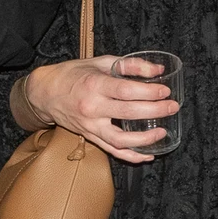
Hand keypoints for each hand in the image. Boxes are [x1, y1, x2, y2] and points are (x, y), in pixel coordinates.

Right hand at [19, 57, 177, 163]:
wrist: (45, 93)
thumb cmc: (74, 74)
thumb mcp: (101, 62)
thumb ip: (130, 66)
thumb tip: (157, 71)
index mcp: (95, 85)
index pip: (127, 91)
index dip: (150, 93)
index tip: (165, 92)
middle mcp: (92, 108)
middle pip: (129, 114)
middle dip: (155, 111)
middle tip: (172, 107)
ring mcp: (90, 126)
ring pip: (120, 140)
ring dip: (145, 140)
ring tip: (162, 133)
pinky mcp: (90, 136)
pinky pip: (112, 151)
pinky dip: (131, 156)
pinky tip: (147, 154)